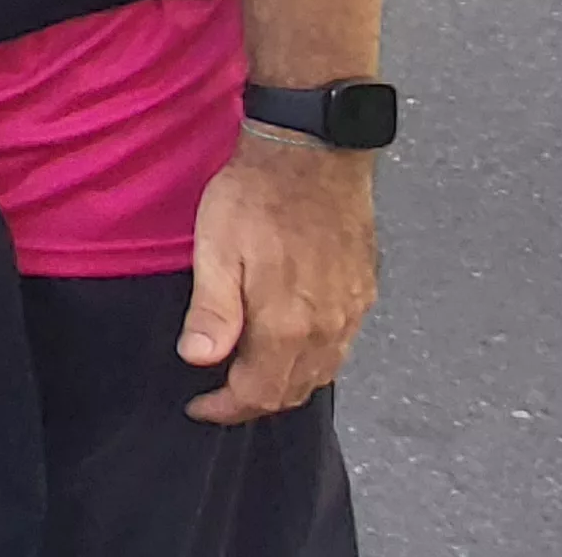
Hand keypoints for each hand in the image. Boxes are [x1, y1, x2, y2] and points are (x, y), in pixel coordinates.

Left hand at [179, 131, 377, 423]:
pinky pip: (341, 347)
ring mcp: (352, 310)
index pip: (259, 392)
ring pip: (322, 373)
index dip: (225, 409)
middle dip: (253, 402)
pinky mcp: (363, 291)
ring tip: (249, 377)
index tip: (199, 407)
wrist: (311, 153)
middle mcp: (328, 327)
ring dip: (285, 385)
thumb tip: (198, 360)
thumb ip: (212, 312)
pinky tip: (291, 347)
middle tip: (219, 397)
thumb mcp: (216, 250)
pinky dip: (313, 362)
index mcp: (288, 323)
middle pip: (293, 391)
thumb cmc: (255, 197)